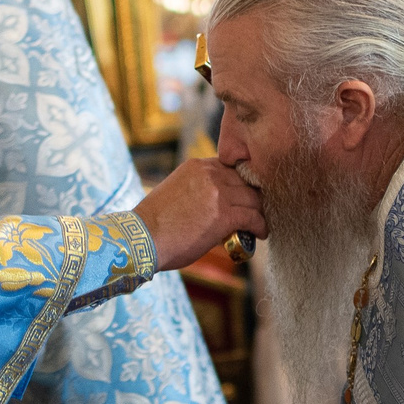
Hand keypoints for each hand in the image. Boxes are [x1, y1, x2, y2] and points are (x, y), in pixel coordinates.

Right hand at [134, 158, 266, 269]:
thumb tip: (216, 202)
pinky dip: (260, 226)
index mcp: (197, 166)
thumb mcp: (176, 191)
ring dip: (259, 213)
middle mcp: (210, 174)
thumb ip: (198, 188)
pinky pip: (253, 217)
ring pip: (254, 199)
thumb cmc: (155, 222)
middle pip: (246, 182)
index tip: (246, 196)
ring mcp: (219, 194)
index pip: (231, 168)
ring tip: (259, 224)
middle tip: (256, 212)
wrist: (142, 238)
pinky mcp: (224, 215)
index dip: (242, 184)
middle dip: (253, 197)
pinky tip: (260, 233)